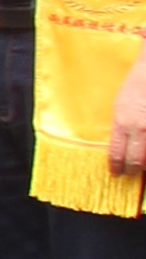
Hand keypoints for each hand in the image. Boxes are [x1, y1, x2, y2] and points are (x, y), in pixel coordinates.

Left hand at [114, 60, 145, 182]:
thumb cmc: (136, 85)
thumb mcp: (120, 106)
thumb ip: (120, 127)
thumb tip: (119, 147)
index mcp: (123, 122)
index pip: (117, 154)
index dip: (116, 167)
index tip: (116, 172)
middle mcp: (141, 128)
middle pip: (136, 161)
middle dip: (132, 170)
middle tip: (130, 172)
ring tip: (142, 166)